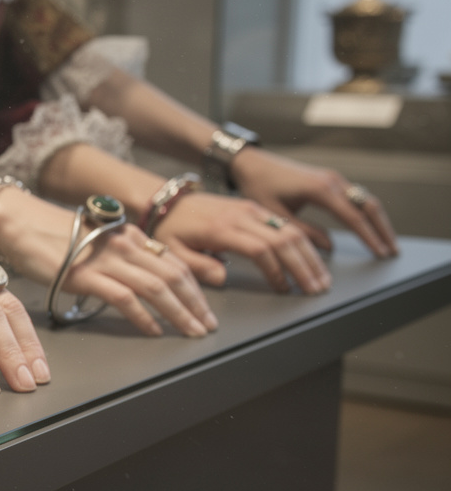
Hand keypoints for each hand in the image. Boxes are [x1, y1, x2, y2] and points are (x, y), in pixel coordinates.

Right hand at [0, 189, 216, 336]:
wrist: (20, 222)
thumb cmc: (51, 234)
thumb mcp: (97, 240)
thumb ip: (120, 255)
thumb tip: (137, 276)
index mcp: (130, 235)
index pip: (174, 262)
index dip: (194, 288)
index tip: (203, 308)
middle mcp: (124, 244)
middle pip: (172, 276)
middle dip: (195, 304)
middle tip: (206, 327)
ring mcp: (106, 259)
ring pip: (156, 288)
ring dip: (178, 313)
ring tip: (189, 332)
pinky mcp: (85, 275)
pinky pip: (124, 298)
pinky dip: (143, 317)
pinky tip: (153, 331)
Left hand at [154, 192, 331, 293]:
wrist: (170, 201)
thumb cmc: (170, 228)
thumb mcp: (173, 250)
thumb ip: (197, 266)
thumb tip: (223, 279)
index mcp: (221, 228)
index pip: (259, 249)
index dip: (276, 271)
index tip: (284, 289)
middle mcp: (241, 215)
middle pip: (283, 240)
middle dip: (303, 266)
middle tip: (317, 289)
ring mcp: (251, 209)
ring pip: (290, 230)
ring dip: (309, 255)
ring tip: (321, 278)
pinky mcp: (255, 207)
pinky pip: (285, 223)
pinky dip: (303, 242)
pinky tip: (312, 258)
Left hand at [232, 148, 397, 257]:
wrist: (251, 163)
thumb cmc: (258, 186)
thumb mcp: (276, 214)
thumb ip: (303, 232)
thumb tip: (328, 247)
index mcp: (320, 189)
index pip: (353, 217)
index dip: (369, 237)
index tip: (380, 253)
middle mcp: (331, 180)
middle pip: (368, 206)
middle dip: (382, 229)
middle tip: (392, 251)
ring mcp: (332, 178)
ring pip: (365, 200)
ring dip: (377, 221)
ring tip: (386, 242)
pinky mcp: (329, 180)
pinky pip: (356, 196)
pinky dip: (367, 212)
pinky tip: (369, 226)